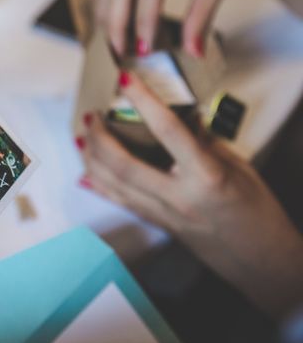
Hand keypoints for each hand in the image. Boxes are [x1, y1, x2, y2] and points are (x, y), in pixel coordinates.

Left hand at [76, 72, 302, 316]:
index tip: (126, 81)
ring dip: (92, 160)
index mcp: (205, 177)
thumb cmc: (257, 212)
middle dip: (100, 139)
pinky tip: (85, 176)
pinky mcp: (157, 225)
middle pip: (124, 165)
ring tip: (81, 139)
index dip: (145, 103)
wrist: (260, 261)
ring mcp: (163, 214)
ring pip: (115, 185)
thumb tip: (182, 118)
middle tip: (90, 117)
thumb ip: (206, 143)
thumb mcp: (240, 169)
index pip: (168, 132)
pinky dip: (100, 187)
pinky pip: (122, 203)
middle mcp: (177, 197)